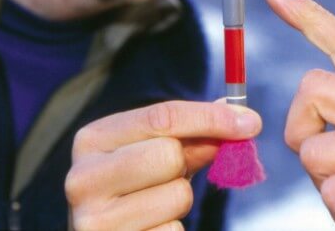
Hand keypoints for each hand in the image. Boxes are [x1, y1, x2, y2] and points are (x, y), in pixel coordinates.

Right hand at [65, 100, 260, 229]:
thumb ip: (194, 132)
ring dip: (181, 201)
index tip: (251, 122)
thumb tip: (243, 115)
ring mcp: (94, 220)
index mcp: (92, 140)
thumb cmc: (137, 186)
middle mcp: (83, 178)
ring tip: (156, 205)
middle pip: (169, 154)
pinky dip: (174, 230)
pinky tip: (153, 228)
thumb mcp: (157, 151)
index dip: (211, 117)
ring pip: (177, 196)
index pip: (161, 117)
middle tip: (176, 173)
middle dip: (186, 164)